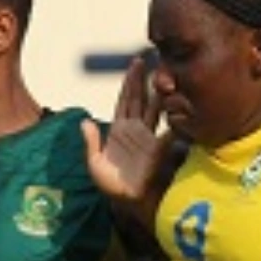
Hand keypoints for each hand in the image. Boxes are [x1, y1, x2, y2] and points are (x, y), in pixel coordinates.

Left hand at [81, 56, 168, 201]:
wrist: (128, 202)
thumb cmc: (112, 186)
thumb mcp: (95, 165)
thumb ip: (91, 143)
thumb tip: (84, 121)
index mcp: (119, 130)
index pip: (124, 100)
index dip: (129, 83)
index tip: (135, 64)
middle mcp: (135, 129)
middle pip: (140, 98)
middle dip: (143, 79)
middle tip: (148, 58)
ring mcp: (148, 137)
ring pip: (154, 108)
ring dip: (157, 91)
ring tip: (162, 73)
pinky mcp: (158, 148)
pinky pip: (166, 129)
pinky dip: (171, 117)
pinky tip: (175, 103)